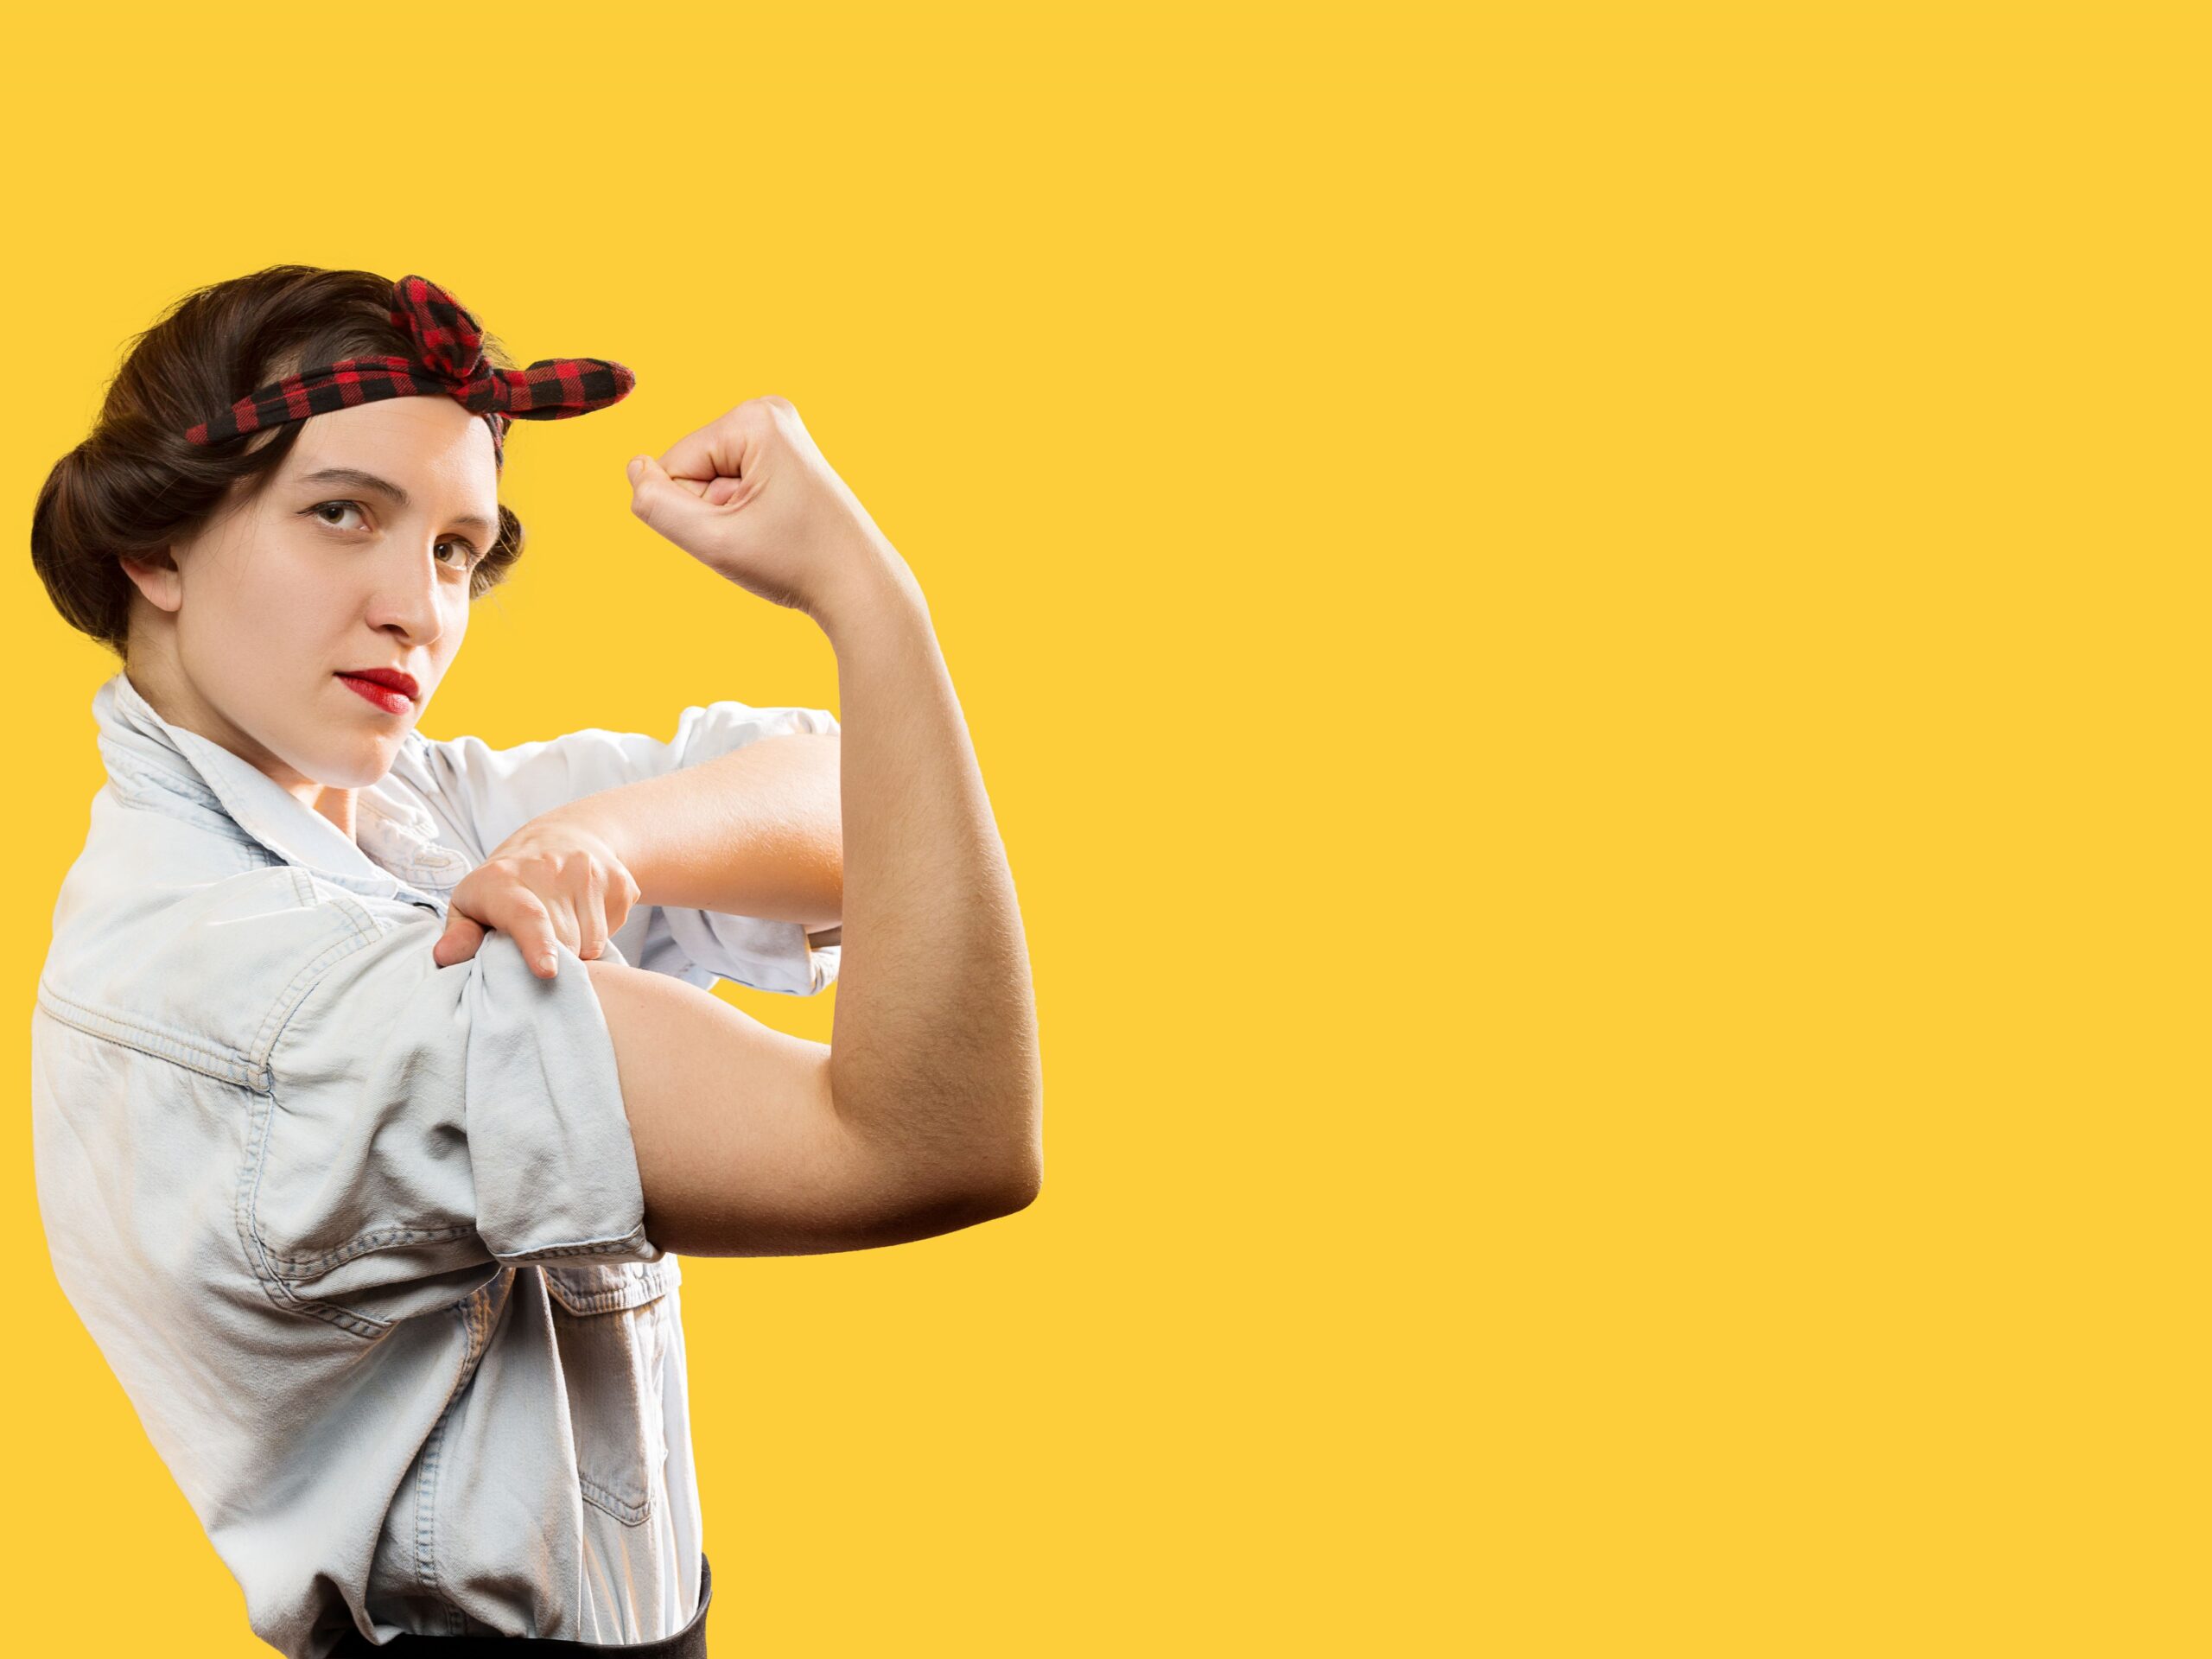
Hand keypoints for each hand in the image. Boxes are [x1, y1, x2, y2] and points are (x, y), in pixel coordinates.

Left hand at [431, 815, 642, 979]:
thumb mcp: (473, 902)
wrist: (566, 837)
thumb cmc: (508, 884)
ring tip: (562, 929)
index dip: (537, 945)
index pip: (526, 915)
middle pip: (564, 943)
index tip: (546, 972)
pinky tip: (584, 916)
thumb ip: (460, 934)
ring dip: (579, 950)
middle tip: (539, 950)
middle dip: (556, 959)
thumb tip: (444, 956)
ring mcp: (590, 872)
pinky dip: (598, 935)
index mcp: (504, 878)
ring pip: (593, 943)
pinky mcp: (619, 881)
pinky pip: (614, 930)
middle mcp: (550, 869)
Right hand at [625, 395, 896, 617]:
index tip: (747, 529)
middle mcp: (768, 413)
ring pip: (710, 481)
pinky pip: (733, 485)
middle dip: (714, 511)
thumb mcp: (714, 541)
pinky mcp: (783, 454)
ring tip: (774, 532)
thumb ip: (657, 506)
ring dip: (728, 516)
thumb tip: (634, 468)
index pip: (674, 465)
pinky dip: (744, 514)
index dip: (696, 511)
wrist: (859, 585)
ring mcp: (779, 432)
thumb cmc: (796, 563)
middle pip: (692, 468)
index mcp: (754, 419)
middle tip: (763, 534)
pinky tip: (779, 526)